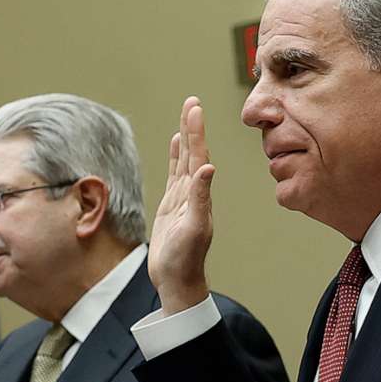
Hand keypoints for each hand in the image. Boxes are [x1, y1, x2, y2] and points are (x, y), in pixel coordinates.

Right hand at [148, 98, 216, 314]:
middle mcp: (194, 192)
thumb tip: (208, 168)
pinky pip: (174, 174)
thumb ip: (200, 198)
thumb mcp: (194, 228)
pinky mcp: (172, 205)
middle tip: (192, 101)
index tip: (194, 108)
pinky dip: (174, 157)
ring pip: (183, 159)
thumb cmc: (186, 259)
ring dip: (185, 137)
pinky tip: (174, 144)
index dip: (196, 132)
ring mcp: (183, 197)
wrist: (177, 280)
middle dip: (192, 126)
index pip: (198, 156)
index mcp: (200, 194)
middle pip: (192, 152)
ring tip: (186, 114)